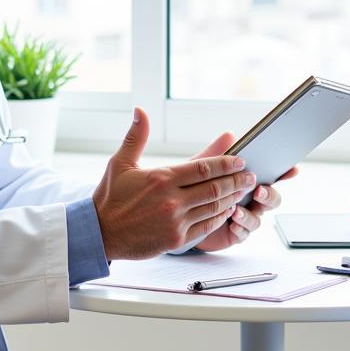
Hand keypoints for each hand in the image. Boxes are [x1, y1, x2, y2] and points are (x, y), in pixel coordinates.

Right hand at [92, 107, 257, 259]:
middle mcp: (171, 200)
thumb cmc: (110, 198)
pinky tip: (228, 209)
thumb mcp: (120, 162)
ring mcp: (175, 222)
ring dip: (232, 198)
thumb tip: (140, 110)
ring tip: (244, 190)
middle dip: (236, 180)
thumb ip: (136, 136)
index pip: (203, 168)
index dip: (226, 163)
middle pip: (214, 188)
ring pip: (214, 208)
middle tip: (250, 175)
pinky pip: (206, 226)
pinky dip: (220, 217)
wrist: (99, 234)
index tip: (240, 160)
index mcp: (162, 179)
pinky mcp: (176, 240)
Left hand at [195, 138, 297, 250]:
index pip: (272, 176)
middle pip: (272, 199)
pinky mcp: (235, 233)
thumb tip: (229, 135)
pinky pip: (244, 233)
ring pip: (258, 218)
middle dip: (269, 195)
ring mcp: (245, 217)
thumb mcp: (204, 168)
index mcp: (248, 182)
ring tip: (236, 210)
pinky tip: (232, 223)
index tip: (292, 169)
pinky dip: (240, 228)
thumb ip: (218, 153)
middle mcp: (251, 200)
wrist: (181, 212)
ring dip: (249, 214)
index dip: (285, 173)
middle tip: (258, 191)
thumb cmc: (197, 186)